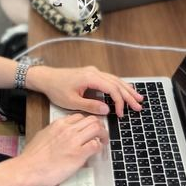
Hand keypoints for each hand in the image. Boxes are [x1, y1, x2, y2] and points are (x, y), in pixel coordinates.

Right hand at [15, 113, 107, 185]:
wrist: (28, 169)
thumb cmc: (32, 157)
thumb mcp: (43, 136)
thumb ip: (55, 132)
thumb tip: (63, 134)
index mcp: (59, 124)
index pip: (80, 116)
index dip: (88, 122)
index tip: (90, 128)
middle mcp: (68, 130)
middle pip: (92, 120)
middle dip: (100, 127)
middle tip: (101, 134)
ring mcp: (74, 141)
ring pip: (97, 129)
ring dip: (103, 135)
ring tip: (102, 142)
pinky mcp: (78, 155)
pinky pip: (95, 145)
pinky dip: (99, 147)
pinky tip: (96, 152)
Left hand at [27, 65, 142, 116]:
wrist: (46, 78)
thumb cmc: (57, 90)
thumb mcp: (72, 102)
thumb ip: (90, 106)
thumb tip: (107, 109)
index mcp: (90, 78)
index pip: (112, 89)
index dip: (119, 102)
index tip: (122, 114)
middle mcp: (94, 72)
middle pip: (116, 83)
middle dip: (128, 95)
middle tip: (139, 106)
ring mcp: (93, 71)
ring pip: (115, 80)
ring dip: (126, 89)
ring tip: (138, 98)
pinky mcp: (91, 74)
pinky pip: (109, 79)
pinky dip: (118, 85)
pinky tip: (125, 89)